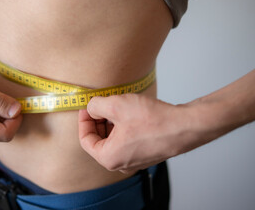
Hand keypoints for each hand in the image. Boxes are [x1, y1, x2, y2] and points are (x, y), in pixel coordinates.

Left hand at [78, 94, 195, 172]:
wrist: (185, 126)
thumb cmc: (153, 120)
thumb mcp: (115, 105)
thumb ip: (95, 106)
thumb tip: (92, 108)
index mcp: (109, 158)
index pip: (85, 140)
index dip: (84, 120)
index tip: (87, 107)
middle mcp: (120, 164)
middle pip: (99, 140)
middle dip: (98, 120)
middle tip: (101, 104)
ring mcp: (134, 160)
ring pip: (113, 140)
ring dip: (111, 122)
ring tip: (116, 105)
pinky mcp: (145, 153)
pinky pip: (127, 140)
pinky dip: (123, 127)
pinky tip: (130, 113)